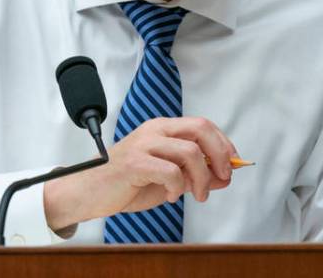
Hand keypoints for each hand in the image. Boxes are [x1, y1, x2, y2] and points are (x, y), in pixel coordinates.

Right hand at [44, 116, 236, 231]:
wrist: (89, 192)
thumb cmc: (127, 183)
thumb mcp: (168, 178)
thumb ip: (195, 174)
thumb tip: (224, 177)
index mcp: (164, 128)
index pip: (203, 125)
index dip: (223, 143)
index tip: (233, 164)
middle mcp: (156, 130)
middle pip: (200, 129)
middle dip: (220, 154)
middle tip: (224, 176)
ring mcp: (144, 144)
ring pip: (190, 152)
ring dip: (201, 178)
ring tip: (196, 194)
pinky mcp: (134, 162)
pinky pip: (170, 171)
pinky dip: (178, 187)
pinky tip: (170, 195)